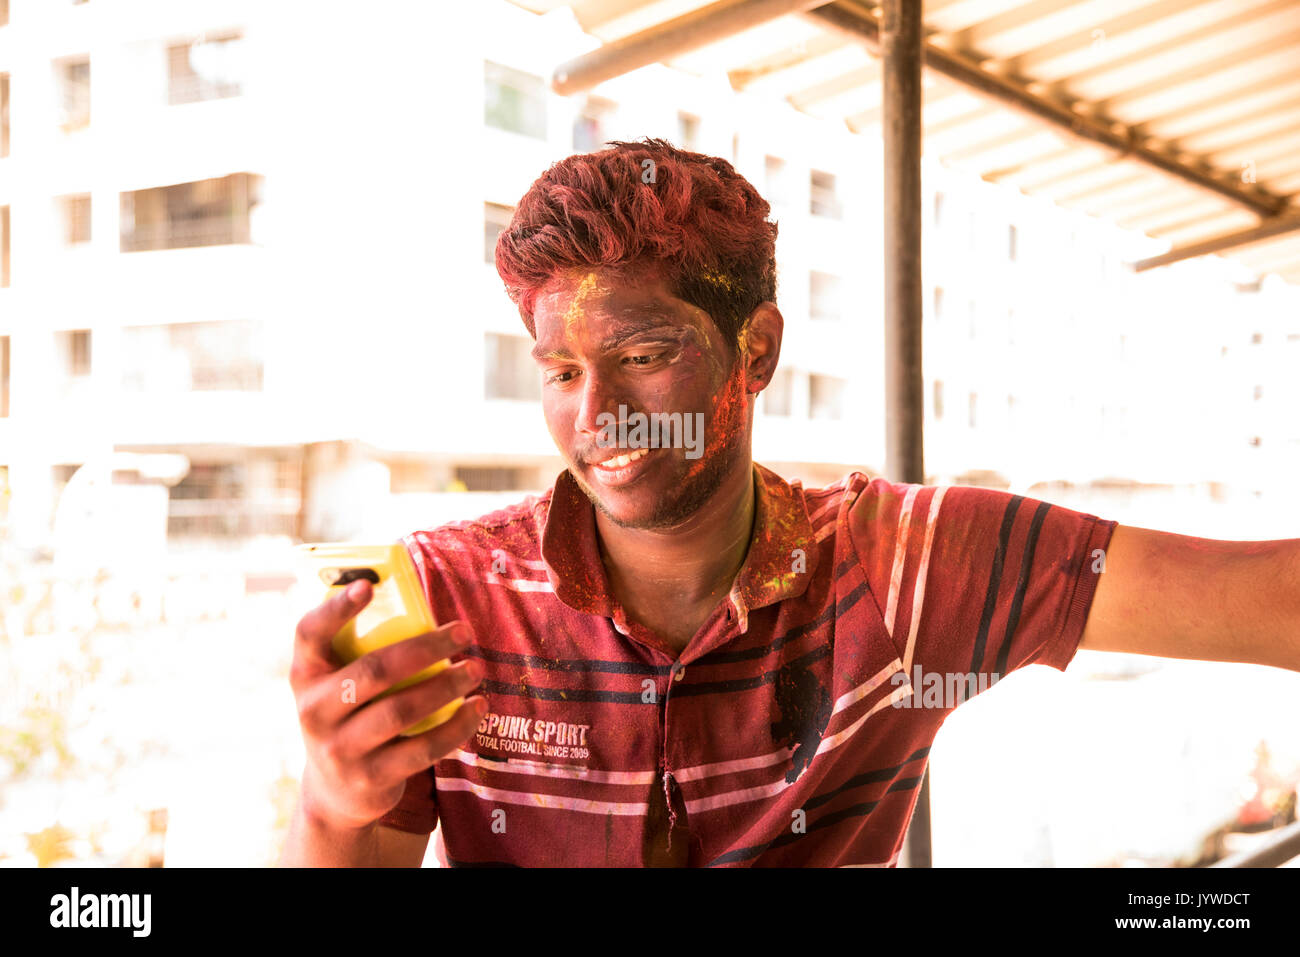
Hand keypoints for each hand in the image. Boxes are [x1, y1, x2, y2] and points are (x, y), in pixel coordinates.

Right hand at [288, 579, 486, 830]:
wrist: (334, 794)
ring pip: (401, 710)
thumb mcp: (336, 685)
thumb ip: (360, 652)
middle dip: (425, 649)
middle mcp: (314, 711)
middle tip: (463, 632)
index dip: (336, 608)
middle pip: (374, 671)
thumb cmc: (349, 716)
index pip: (310, 633)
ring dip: (446, 686)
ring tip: (475, 669)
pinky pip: (421, 749)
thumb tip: (420, 607)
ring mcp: (340, 748)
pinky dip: (456, 727)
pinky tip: (477, 708)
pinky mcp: (370, 778)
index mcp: (306, 675)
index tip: (368, 585)